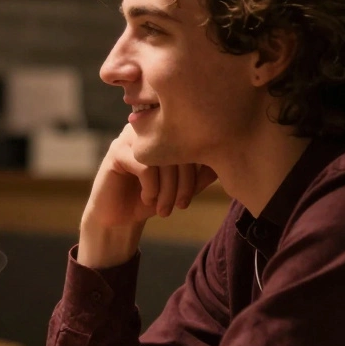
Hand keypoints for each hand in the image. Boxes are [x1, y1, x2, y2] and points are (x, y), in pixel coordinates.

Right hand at [78, 125, 215, 268]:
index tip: (191, 196)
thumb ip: (202, 174)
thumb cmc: (152, 198)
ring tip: (164, 209)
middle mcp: (150, 128)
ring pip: (163, 158)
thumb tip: (228, 160)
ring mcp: (131, 138)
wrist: (120, 217)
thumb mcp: (181, 187)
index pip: (193, 142)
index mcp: (167, 131)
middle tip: (181, 205)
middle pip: (180, 148)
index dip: (197, 170)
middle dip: (183, 183)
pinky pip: (144, 166)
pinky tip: (148, 199)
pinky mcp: (116, 152)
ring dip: (167, 189)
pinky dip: (151, 187)